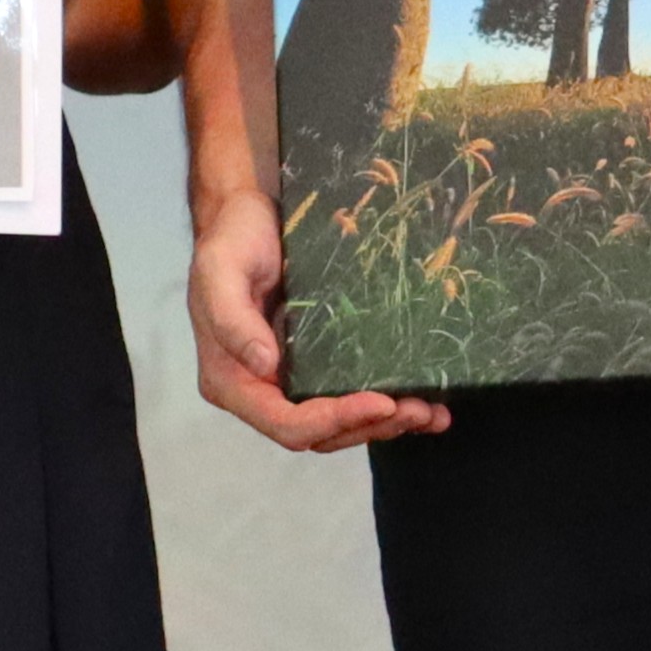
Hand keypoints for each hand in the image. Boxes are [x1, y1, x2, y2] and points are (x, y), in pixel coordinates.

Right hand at [189, 183, 447, 451]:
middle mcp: (260, 391)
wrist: (244, 217)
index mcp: (232, 382)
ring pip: (340, 424)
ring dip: (385, 424)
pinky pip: (347, 398)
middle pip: (319, 433)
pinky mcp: (313, 367)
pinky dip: (386, 408)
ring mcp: (288, 382)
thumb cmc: (231, 242)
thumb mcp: (220, 270)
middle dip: (371, 426)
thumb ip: (232, 319)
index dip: (334, 421)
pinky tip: (425, 403)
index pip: (286, 424)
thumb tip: (263, 366)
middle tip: (418, 408)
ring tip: (430, 412)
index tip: (381, 402)